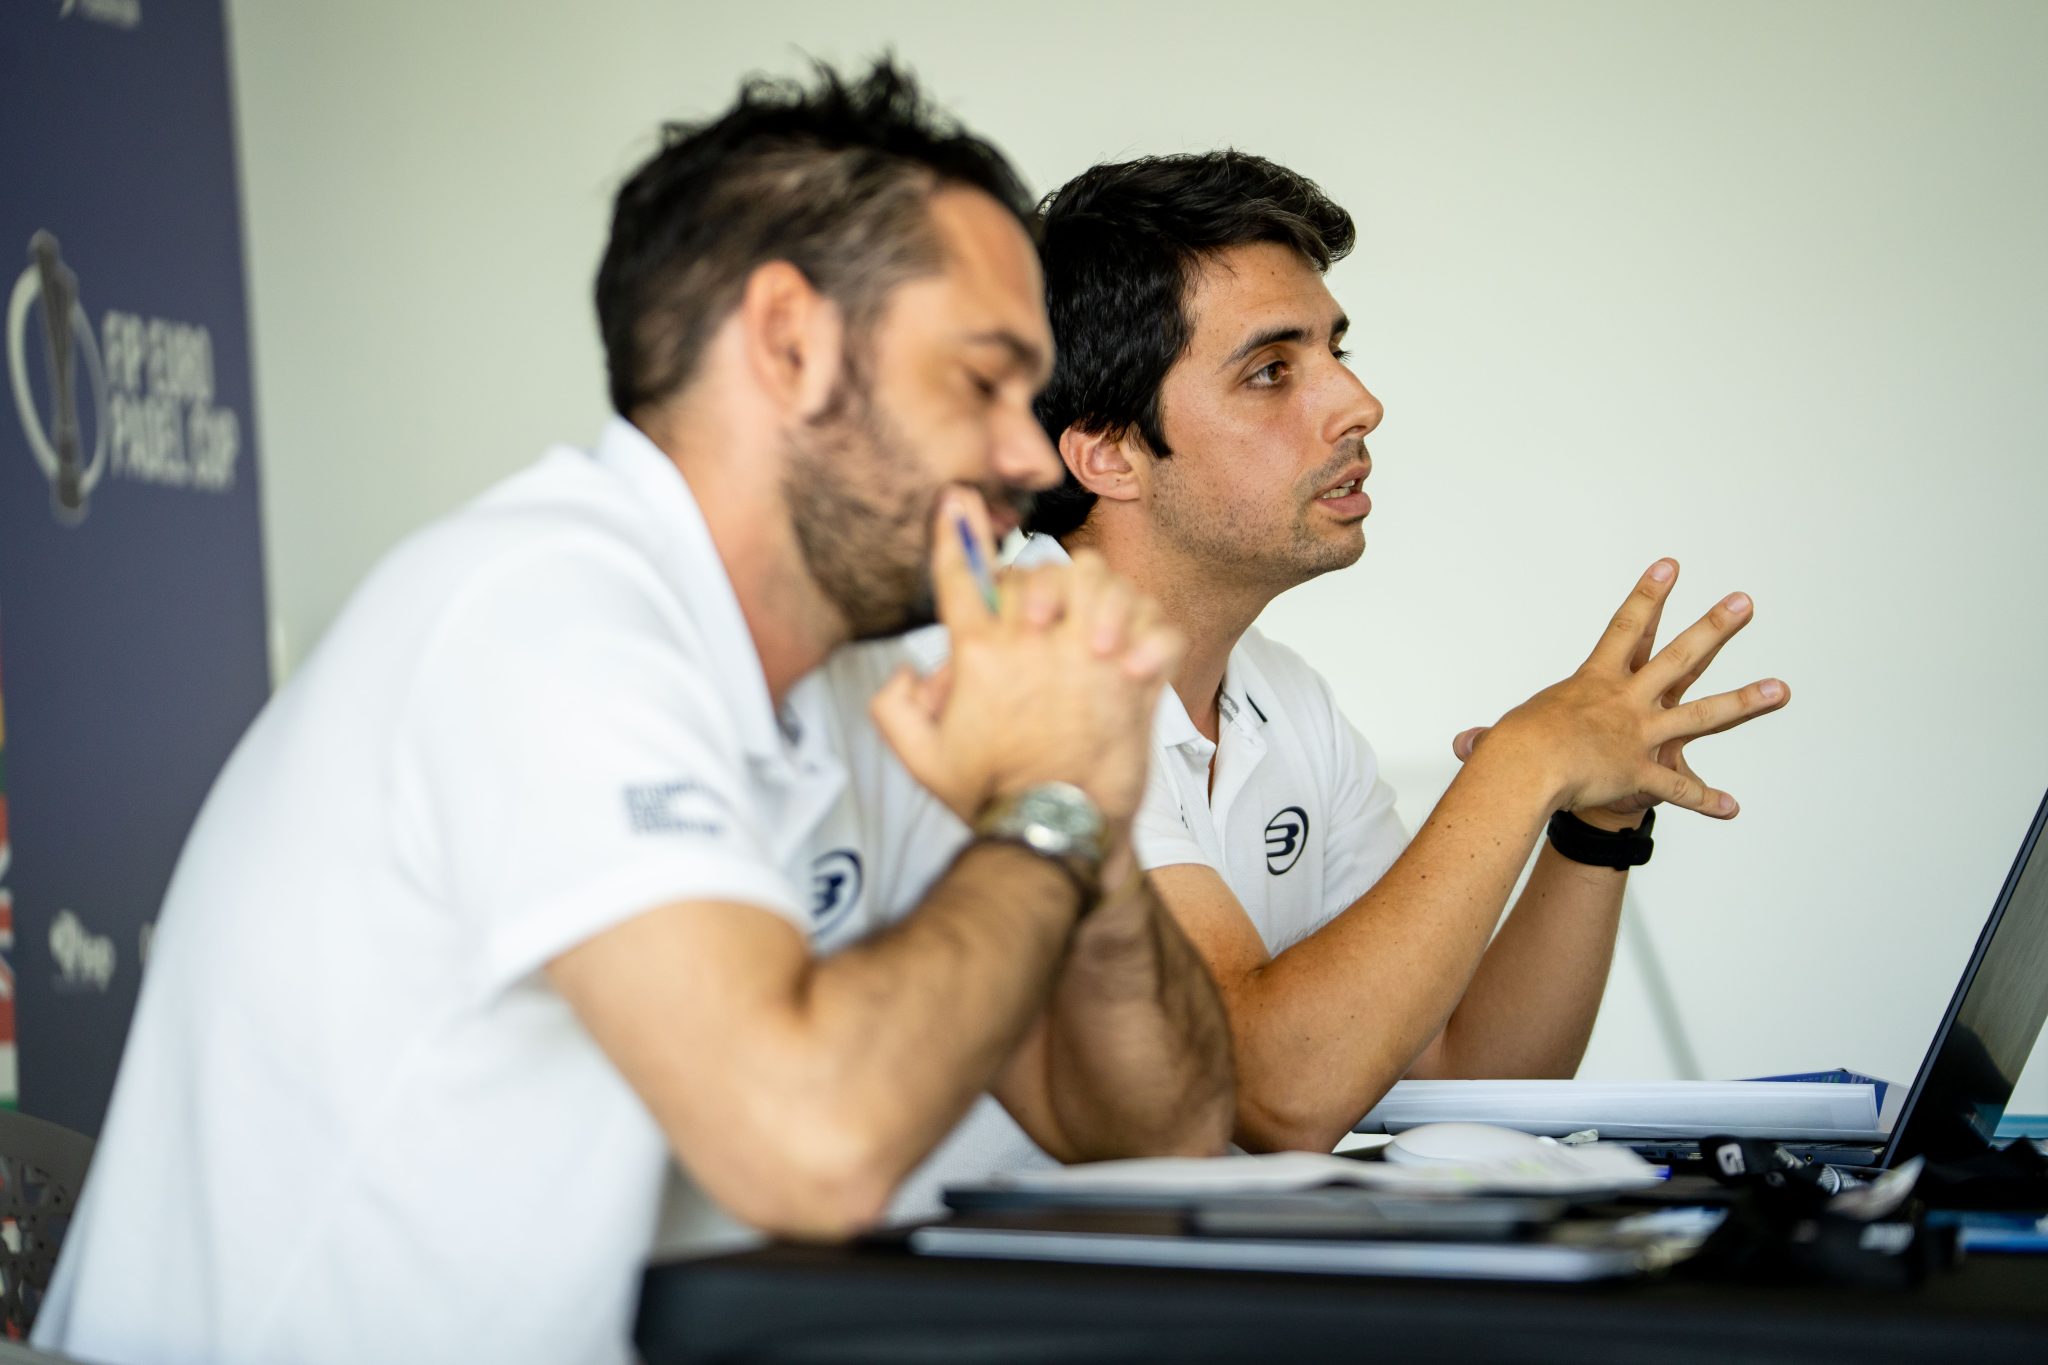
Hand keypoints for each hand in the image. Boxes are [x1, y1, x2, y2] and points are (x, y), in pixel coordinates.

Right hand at [869, 489, 1184, 823]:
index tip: (958, 502)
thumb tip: (911, 673)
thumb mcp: (921, 758)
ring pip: (1100, 582)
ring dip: (1101, 597)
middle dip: (1038, 582)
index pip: (962, 579)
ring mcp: (1087, 657)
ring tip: (1095, 628)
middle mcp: (1034, 645)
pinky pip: (1158, 630)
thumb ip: (896, 708)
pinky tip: (1139, 659)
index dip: (956, 535)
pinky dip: (1155, 635)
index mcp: (981, 655)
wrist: (1052, 833)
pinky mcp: (1132, 681)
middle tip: (1045, 611)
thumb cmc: (993, 797)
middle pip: (1037, 570)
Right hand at [1450, 559, 1788, 819]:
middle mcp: (1625, 701)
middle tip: (1744, 603)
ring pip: (1701, 714)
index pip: (1625, 629)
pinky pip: (1679, 788)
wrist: (1524, 768)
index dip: (1648, 595)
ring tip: (1779, 689)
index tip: (1669, 566)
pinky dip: (1705, 800)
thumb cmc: (1510, 748)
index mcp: (1594, 682)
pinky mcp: (1642, 771)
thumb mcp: (1504, 735)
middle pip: (1679, 657)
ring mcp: (1639, 734)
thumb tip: (1466, 746)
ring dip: (1743, 702)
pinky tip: (1732, 807)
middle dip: (1714, 628)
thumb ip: (1492, 739)